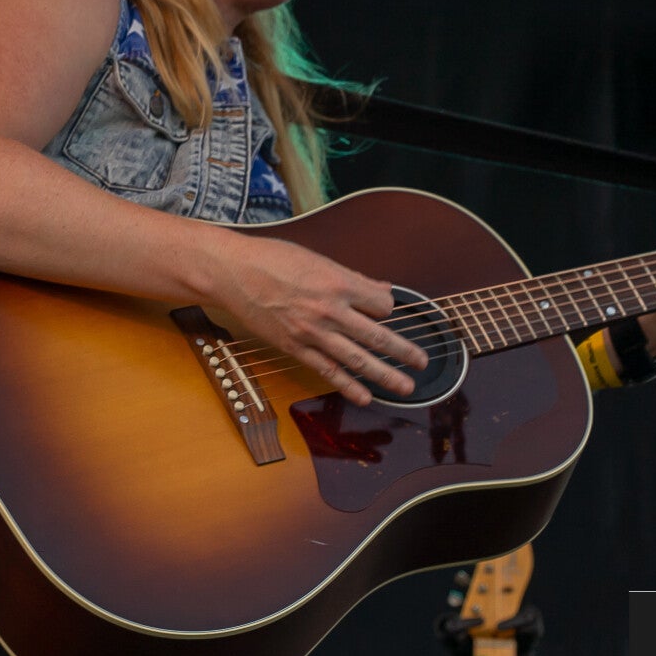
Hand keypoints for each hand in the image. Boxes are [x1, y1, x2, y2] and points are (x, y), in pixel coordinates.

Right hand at [209, 235, 430, 405]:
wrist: (232, 272)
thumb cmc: (272, 259)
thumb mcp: (318, 259)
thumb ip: (353, 278)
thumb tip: (382, 289)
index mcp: (338, 283)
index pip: (382, 304)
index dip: (386, 309)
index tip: (383, 311)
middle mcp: (330, 310)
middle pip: (377, 336)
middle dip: (404, 351)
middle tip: (423, 362)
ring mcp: (312, 332)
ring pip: (357, 359)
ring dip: (385, 375)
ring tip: (406, 387)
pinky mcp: (294, 347)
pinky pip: (327, 371)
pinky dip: (348, 386)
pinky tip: (365, 397)